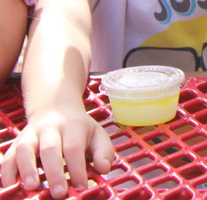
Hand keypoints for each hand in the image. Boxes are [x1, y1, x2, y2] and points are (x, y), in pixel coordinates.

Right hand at [0, 108, 114, 197]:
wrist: (55, 108)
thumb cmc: (79, 129)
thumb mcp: (98, 134)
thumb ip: (104, 152)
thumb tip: (103, 169)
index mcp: (73, 126)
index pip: (74, 147)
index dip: (77, 168)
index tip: (81, 187)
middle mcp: (50, 128)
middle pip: (50, 149)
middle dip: (54, 172)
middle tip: (59, 193)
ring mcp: (31, 134)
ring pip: (26, 149)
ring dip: (27, 169)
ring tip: (32, 187)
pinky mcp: (16, 143)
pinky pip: (8, 156)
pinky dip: (7, 172)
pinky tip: (11, 185)